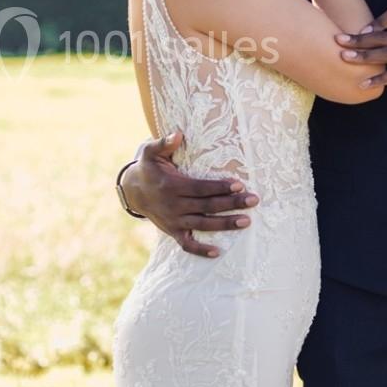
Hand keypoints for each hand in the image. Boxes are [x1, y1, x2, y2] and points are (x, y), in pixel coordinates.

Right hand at [120, 131, 258, 257]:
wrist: (133, 191)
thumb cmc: (148, 167)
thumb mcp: (150, 152)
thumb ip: (163, 143)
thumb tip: (178, 134)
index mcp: (172, 186)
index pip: (200, 188)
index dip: (219, 187)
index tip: (239, 184)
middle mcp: (174, 205)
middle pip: (207, 206)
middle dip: (231, 204)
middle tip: (253, 200)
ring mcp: (174, 221)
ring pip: (202, 225)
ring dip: (225, 224)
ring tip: (246, 221)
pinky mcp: (173, 232)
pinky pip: (187, 244)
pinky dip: (200, 250)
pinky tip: (218, 252)